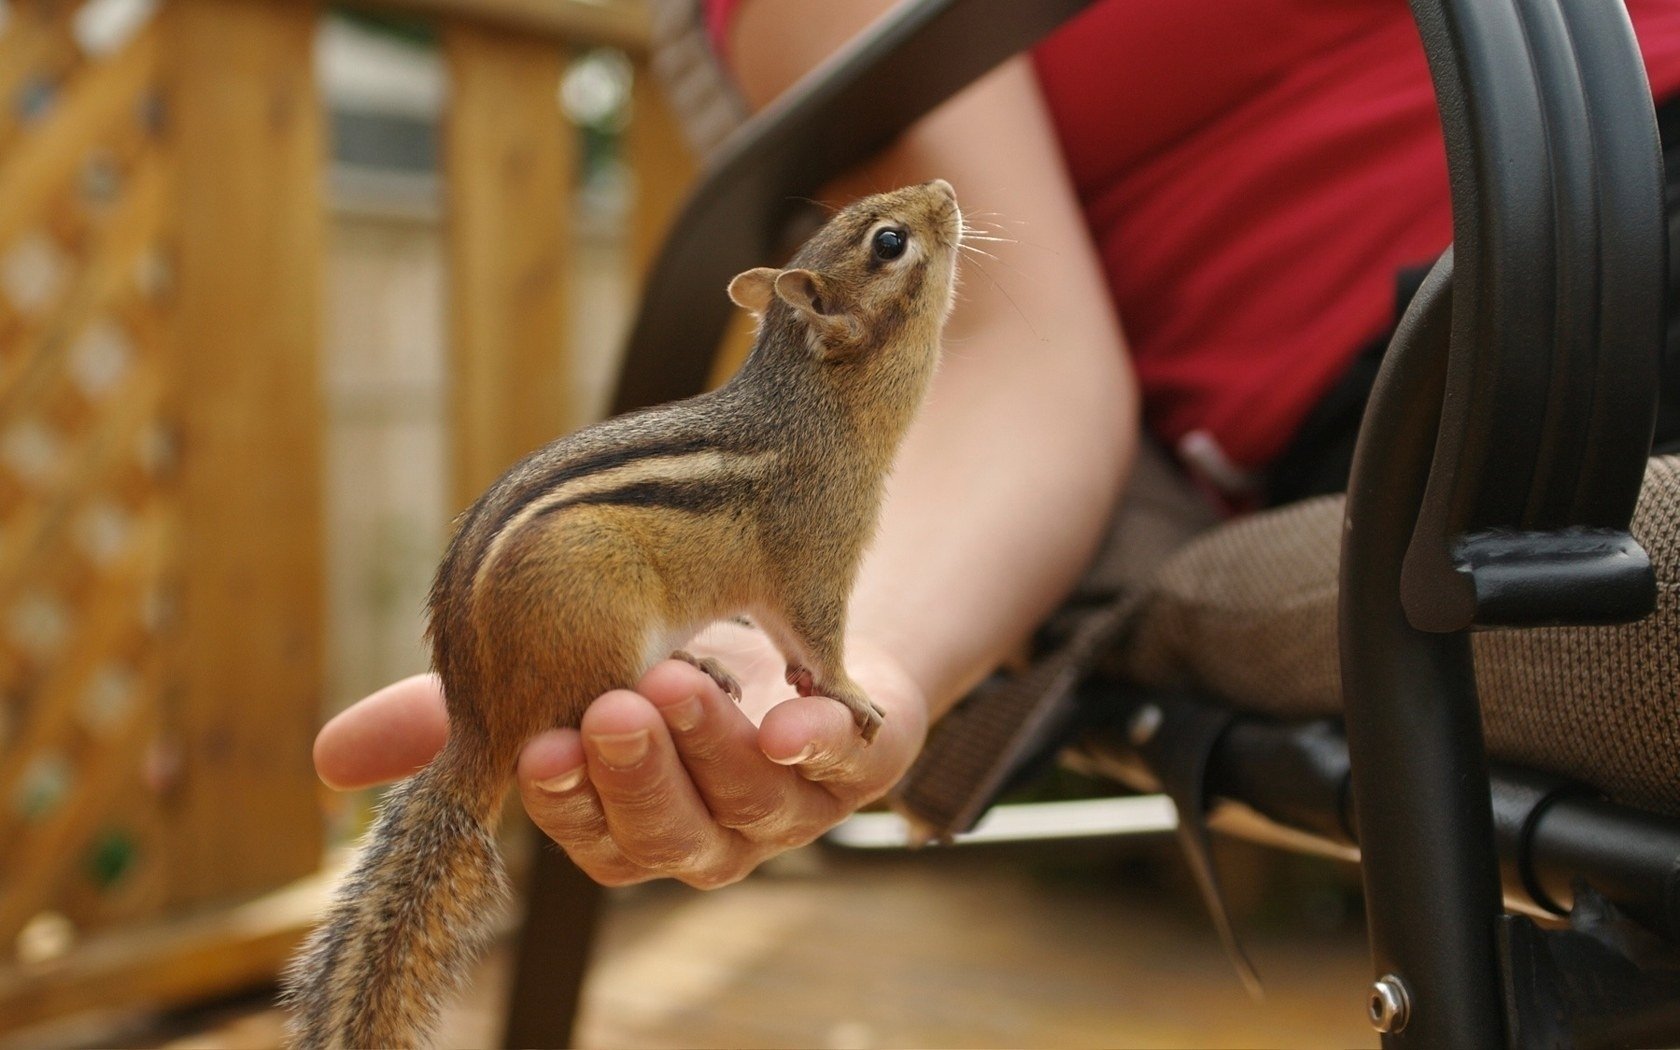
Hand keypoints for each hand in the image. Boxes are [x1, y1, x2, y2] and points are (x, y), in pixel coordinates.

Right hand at [312, 622, 928, 888]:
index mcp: (628, 819)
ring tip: (680, 675)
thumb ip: (467, 710)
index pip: (587, 832)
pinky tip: (793, 711)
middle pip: (666, 834)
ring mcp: (789, 804)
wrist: (798, 619)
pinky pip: (846, 762)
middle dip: (638, 776)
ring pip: (750, 802)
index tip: (539, 748)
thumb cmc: (663, 656)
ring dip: (710, 746)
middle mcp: (706, 828)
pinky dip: (819, 737)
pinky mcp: (859, 762)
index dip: (566, 800)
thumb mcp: (558, 669)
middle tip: (614, 705)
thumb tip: (326, 760)